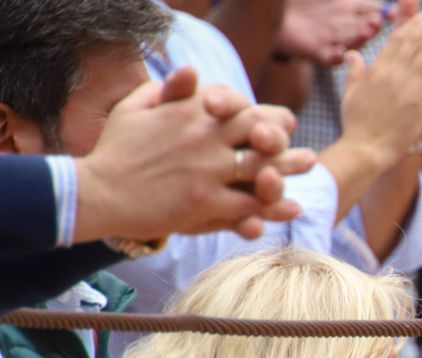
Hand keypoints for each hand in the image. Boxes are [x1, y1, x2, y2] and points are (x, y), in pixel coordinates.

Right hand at [74, 68, 316, 241]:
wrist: (97, 192)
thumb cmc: (115, 150)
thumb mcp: (135, 108)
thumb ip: (168, 90)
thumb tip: (194, 72)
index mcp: (190, 113)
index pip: (241, 105)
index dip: (266, 114)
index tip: (281, 122)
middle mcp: (204, 138)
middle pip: (260, 132)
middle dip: (285, 138)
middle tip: (305, 148)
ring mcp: (207, 171)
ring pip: (262, 168)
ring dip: (290, 169)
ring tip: (310, 165)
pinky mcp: (204, 202)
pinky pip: (249, 204)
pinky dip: (274, 207)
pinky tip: (293, 207)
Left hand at [278, 0, 385, 65]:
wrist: (279, 18)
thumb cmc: (306, 2)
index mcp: (350, 9)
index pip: (371, 10)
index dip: (383, 11)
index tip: (392, 11)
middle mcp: (346, 27)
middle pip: (364, 27)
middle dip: (373, 25)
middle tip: (378, 20)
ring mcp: (334, 41)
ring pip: (352, 41)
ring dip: (360, 38)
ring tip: (366, 32)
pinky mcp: (319, 53)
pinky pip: (330, 58)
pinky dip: (336, 57)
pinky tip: (340, 52)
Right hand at [338, 2, 421, 169]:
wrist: (365, 148)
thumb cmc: (357, 125)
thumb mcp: (351, 93)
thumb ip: (354, 72)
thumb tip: (351, 55)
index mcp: (377, 69)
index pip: (398, 39)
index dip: (413, 24)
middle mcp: (393, 72)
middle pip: (415, 40)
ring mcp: (408, 84)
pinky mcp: (420, 98)